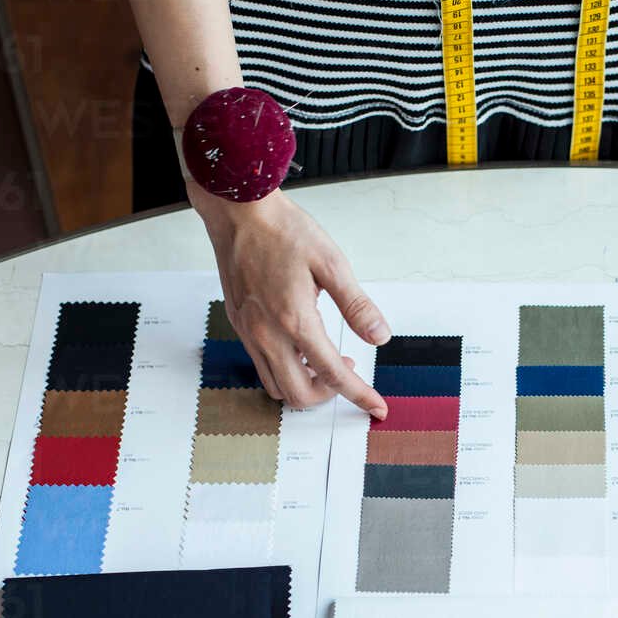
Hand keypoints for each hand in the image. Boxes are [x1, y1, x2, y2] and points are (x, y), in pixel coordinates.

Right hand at [190, 183, 390, 414]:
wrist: (237, 210)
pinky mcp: (239, 323)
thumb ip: (356, 305)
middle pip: (297, 394)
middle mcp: (266, 333)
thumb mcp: (331, 264)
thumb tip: (380, 336)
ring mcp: (248, 330)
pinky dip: (286, 368)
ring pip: (274, 384)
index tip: (377, 407)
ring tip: (327, 360)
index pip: (333, 374)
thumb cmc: (283, 230)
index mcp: (294, 320)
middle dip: (328, 395)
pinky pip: (261, 364)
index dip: (359, 395)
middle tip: (349, 374)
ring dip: (304, 384)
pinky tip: (303, 345)